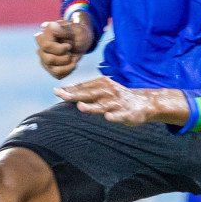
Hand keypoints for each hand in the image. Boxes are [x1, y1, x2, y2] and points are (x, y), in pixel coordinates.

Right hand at [35, 17, 94, 78]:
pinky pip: (57, 75)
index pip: (46, 46)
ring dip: (68, 66)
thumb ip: (63, 29)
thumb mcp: (76, 29)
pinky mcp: (49, 67)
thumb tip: (45, 26)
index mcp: (45, 34)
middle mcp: (41, 46)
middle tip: (71, 52)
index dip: (60, 49)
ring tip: (74, 58)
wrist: (82, 41)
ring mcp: (44, 57)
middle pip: (49, 59)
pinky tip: (71, 63)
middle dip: (65, 58)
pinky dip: (68, 71)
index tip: (69, 46)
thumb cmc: (79, 33)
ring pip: (53, 69)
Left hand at [55, 77, 185, 126]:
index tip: (56, 91)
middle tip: (62, 95)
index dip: (70, 89)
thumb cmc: (116, 97)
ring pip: (103, 105)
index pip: (83, 87)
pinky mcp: (128, 113)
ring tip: (81, 106)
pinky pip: (121, 115)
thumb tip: (61, 91)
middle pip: (90, 93)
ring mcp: (118, 103)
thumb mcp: (101, 89)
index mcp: (102, 84)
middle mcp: (109, 92)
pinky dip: (115, 116)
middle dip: (76, 94)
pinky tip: (109, 117)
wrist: (144, 102)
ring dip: (92, 106)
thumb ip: (83, 91)